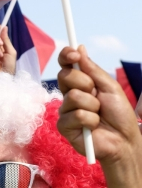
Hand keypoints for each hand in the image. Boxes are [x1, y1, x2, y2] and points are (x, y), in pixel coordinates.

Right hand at [57, 45, 141, 164]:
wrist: (123, 139)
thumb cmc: (119, 114)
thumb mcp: (110, 87)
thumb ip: (93, 69)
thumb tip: (79, 48)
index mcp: (80, 84)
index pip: (66, 65)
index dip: (66, 56)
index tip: (74, 54)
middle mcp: (70, 96)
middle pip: (65, 76)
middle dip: (85, 82)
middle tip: (97, 94)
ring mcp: (66, 111)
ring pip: (73, 96)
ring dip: (92, 105)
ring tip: (98, 115)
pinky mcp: (64, 127)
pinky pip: (76, 115)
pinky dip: (90, 120)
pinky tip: (93, 127)